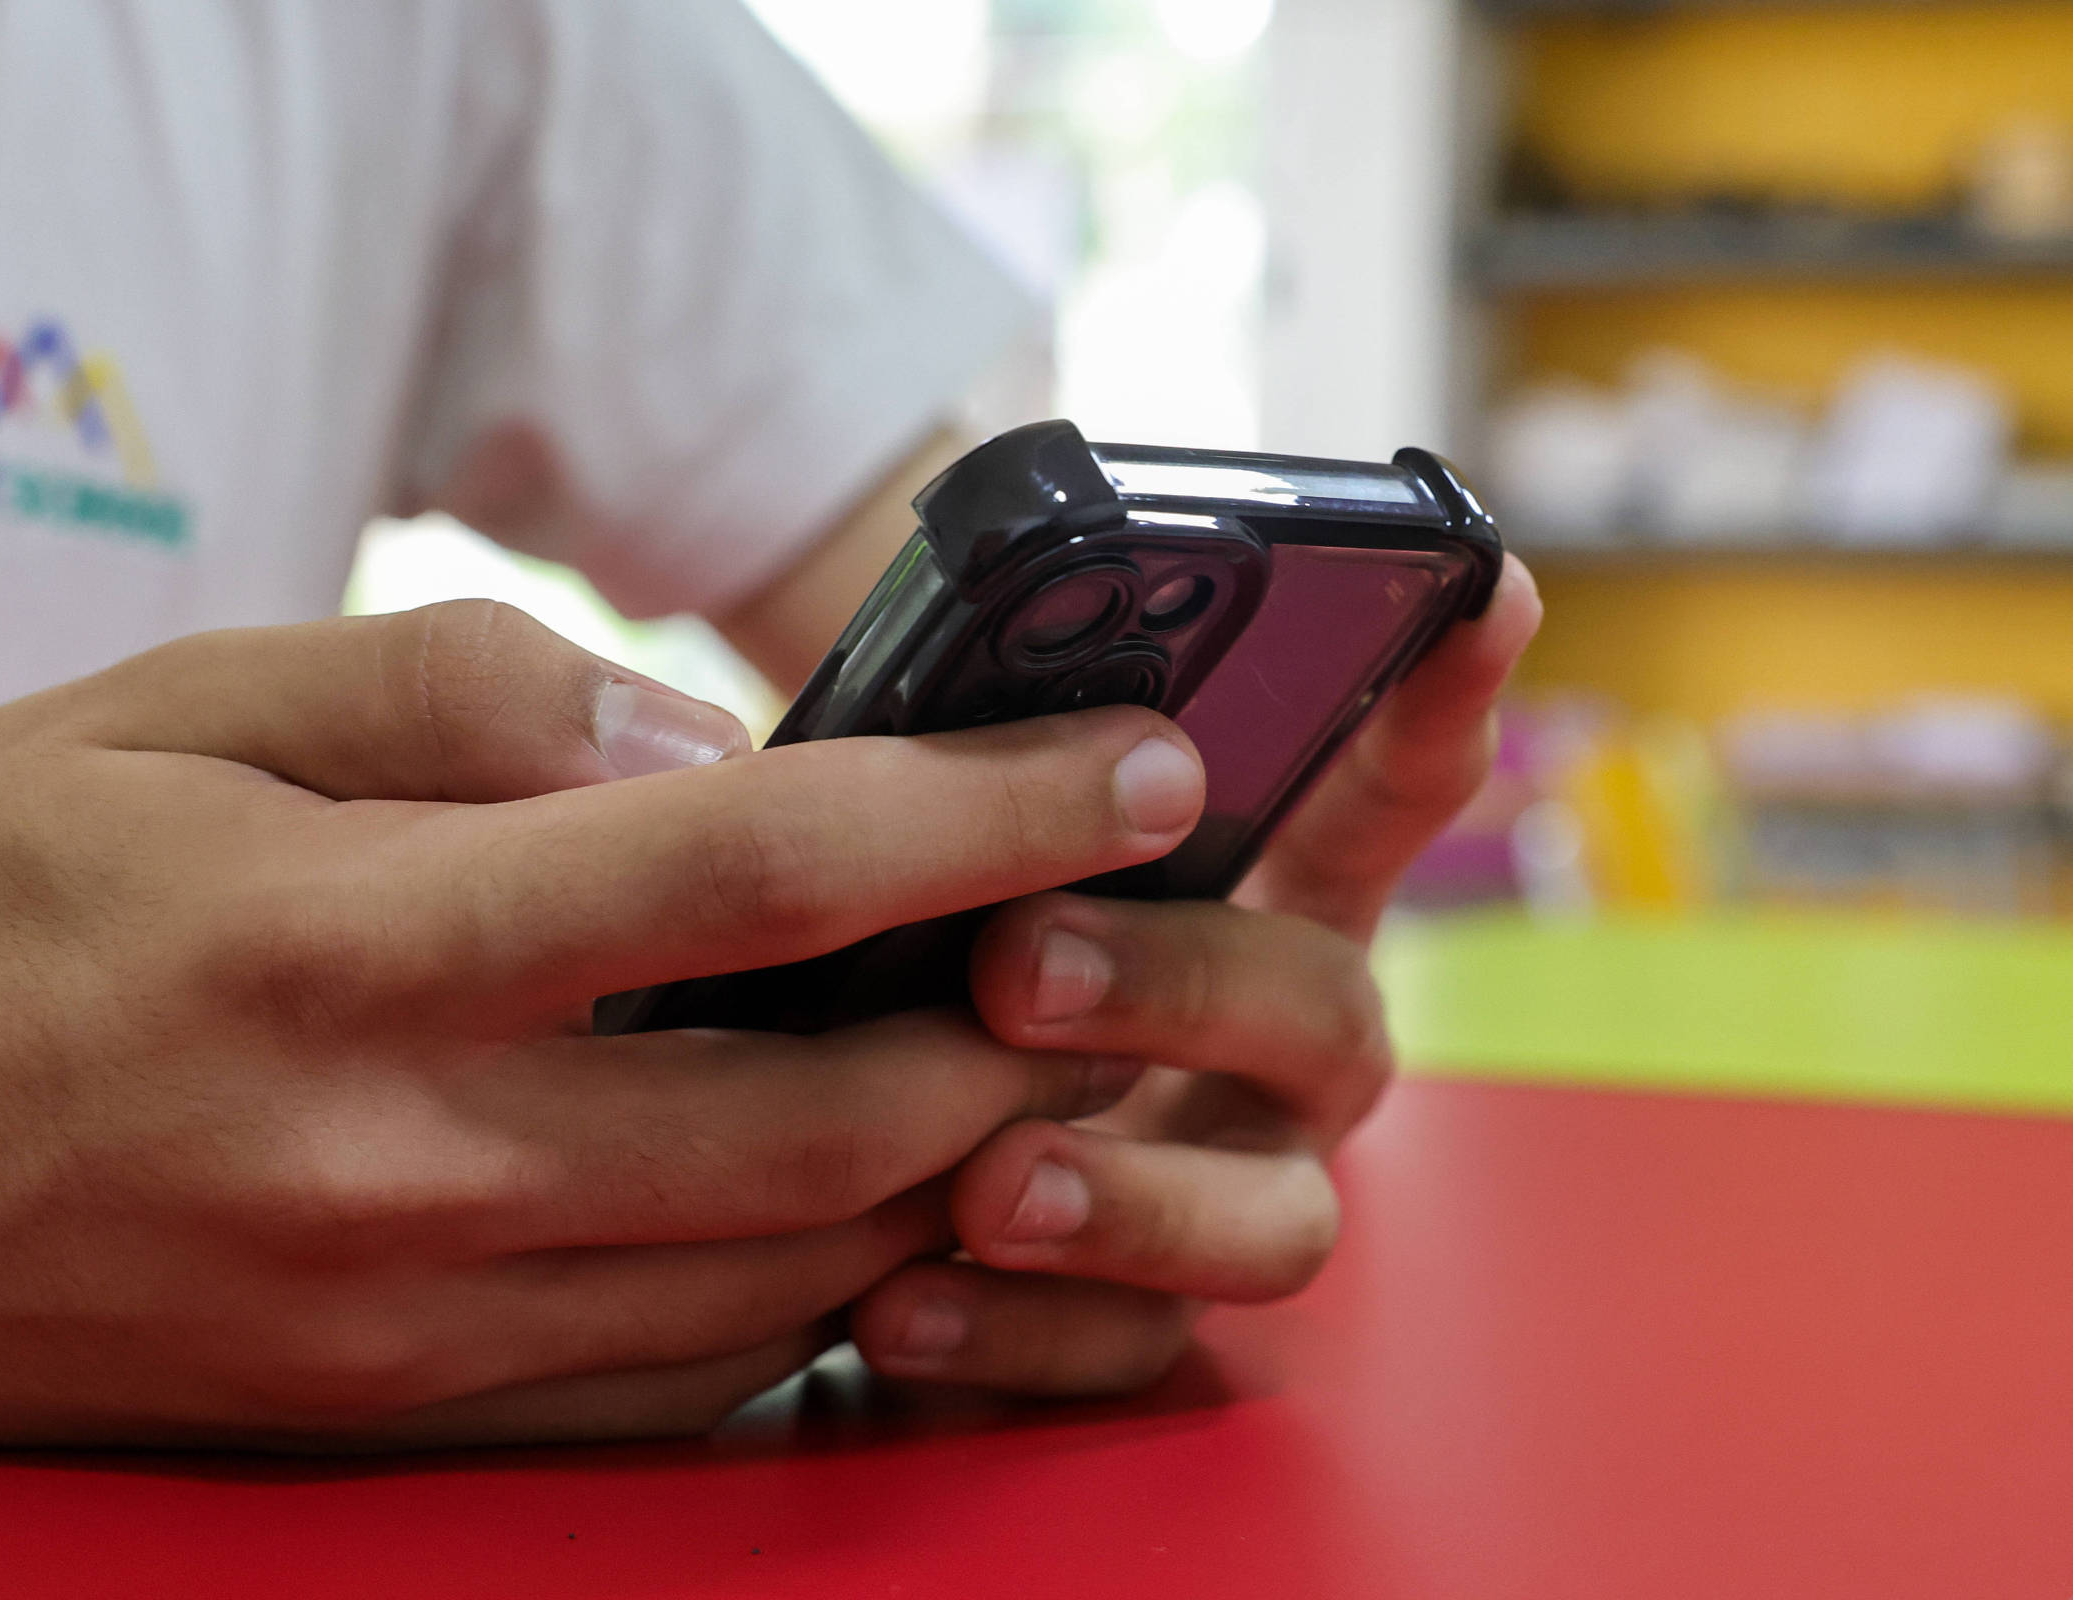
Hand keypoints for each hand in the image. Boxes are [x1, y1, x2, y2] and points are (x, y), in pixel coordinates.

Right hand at [0, 600, 1209, 1447]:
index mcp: (349, 942)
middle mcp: (401, 1162)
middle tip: (1116, 935)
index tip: (1129, 764)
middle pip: (832, 1120)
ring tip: (1020, 1054)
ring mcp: (404, 1325)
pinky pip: (677, 1378)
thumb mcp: (180, 706)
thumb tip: (698, 739)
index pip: (759, 872)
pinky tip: (844, 1190)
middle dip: (1028, 1029)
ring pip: (789, 1275)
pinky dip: (807, 1284)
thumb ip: (460, 696)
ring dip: (949, 1168)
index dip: (985, 809)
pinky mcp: (388, 1419)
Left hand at [850, 557, 1543, 1392]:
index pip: (1369, 797)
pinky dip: (1015, 1337)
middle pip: (1324, 1013)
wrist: (811, 1174)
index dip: (1434, 701)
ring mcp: (1223, 1200)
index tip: (1481, 590)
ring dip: (1132, 1200)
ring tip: (989, 1187)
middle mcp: (1271, 1060)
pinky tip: (900, 1301)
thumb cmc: (896, 973)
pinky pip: (1126, 1359)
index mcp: (1247, 909)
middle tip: (1016, 964)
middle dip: (1182, 983)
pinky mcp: (1136, 1333)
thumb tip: (946, 730)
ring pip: (1274, 1224)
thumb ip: (976, 807)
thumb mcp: (933, 871)